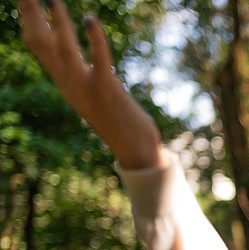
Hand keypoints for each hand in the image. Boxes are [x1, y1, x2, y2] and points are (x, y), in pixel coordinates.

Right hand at [19, 0, 161, 168]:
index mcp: (64, 83)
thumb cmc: (120, 121)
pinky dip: (95, 40)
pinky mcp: (107, 91)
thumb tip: (79, 59)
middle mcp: (68, 84)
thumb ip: (83, 77)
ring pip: (63, 51)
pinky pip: (98, 61)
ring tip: (53, 0)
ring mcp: (85, 89)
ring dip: (58, 24)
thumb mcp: (93, 95)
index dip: (30, 20)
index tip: (27, 0)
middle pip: (40, 44)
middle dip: (32, 15)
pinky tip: (91, 20)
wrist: (136, 150)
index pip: (38, 46)